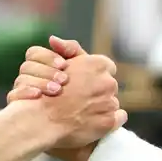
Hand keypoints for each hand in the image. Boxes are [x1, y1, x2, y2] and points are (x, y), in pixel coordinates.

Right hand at [9, 36, 122, 153]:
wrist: (42, 120)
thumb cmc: (46, 91)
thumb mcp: (57, 62)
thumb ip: (67, 49)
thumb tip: (55, 39)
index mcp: (98, 65)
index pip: (106, 67)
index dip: (94, 74)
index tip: (85, 82)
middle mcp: (108, 82)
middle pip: (108, 84)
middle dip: (98, 90)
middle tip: (81, 98)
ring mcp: (110, 103)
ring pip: (111, 101)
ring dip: (101, 105)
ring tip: (82, 112)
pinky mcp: (109, 121)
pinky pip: (119, 117)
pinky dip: (110, 119)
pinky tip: (96, 121)